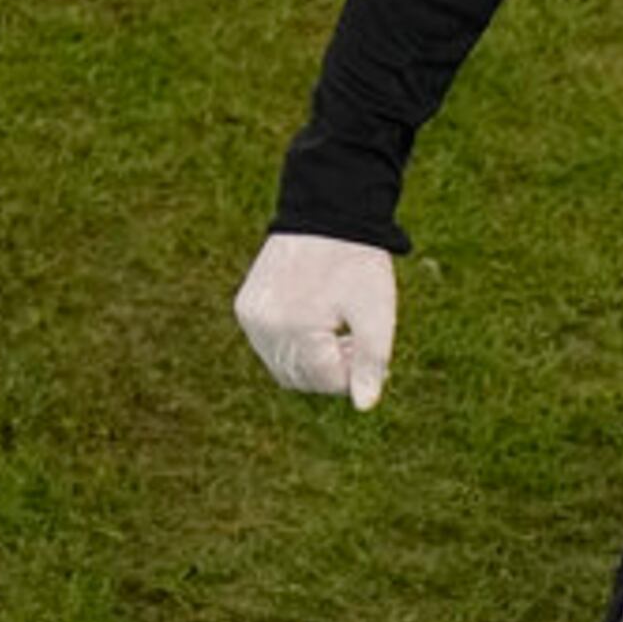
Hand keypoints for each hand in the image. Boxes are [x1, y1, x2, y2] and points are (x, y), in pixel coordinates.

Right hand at [235, 232, 399, 408]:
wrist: (328, 215)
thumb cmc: (358, 264)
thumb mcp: (377, 313)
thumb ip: (371, 361)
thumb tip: (364, 406)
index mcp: (296, 328)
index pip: (326, 381)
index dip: (354, 375)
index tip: (372, 353)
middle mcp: (264, 326)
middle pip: (301, 378)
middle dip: (333, 371)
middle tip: (355, 342)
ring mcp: (250, 317)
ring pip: (282, 366)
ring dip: (312, 362)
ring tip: (338, 333)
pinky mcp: (245, 307)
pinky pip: (268, 345)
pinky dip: (293, 346)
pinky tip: (316, 323)